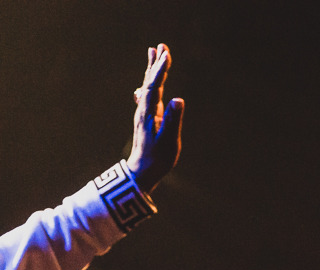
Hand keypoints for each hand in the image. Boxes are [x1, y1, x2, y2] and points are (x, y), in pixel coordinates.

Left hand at [126, 43, 184, 192]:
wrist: (141, 174)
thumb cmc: (157, 160)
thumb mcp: (168, 141)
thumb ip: (173, 120)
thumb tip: (178, 99)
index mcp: (149, 114)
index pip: (155, 87)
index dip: (160, 70)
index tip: (166, 54)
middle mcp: (144, 111)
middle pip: (150, 82)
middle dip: (155, 64)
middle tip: (160, 45)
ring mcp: (145, 115)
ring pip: (148, 87)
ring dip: (152, 70)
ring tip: (153, 53)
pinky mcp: (147, 120)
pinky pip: (149, 96)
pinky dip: (150, 85)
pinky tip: (145, 85)